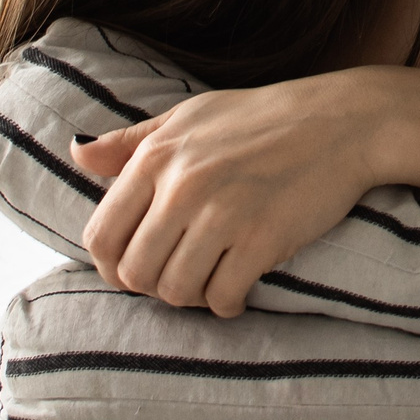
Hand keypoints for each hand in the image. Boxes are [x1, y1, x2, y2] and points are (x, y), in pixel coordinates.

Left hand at [66, 69, 394, 315]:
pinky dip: (226, 303)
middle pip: (136, 273)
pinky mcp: (262, 240)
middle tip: (179, 277)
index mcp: (157, 156)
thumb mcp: (190, 116)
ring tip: (211, 279)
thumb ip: (131, 141)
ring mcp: (222, 215)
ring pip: (176, 291)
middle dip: (153, 286)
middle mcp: (183, 186)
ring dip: (191, 296)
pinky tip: (238, 287)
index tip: (136, 269)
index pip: (102, 236)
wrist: (342, 121)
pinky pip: (222, 297)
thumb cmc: (262, 117)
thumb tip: (77, 152)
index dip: (112, 266)